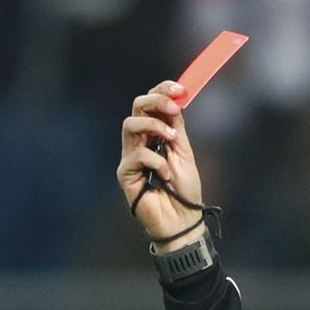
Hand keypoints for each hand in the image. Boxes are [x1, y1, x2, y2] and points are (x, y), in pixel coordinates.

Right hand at [116, 85, 205, 246]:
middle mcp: (139, 142)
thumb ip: (176, 126)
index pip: (151, 103)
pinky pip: (137, 155)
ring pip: (130, 125)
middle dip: (155, 101)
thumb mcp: (184, 151)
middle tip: (173, 108)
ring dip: (154, 127)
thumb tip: (175, 98)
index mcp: (155, 134)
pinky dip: (156, 160)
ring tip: (172, 141)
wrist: (182, 220)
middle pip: (137, 107)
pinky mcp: (125, 174)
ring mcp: (130, 157)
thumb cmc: (184, 190)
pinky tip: (165, 175)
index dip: (162, 90)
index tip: (179, 89)